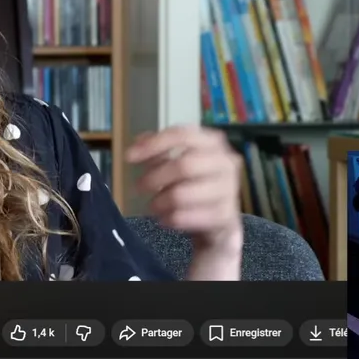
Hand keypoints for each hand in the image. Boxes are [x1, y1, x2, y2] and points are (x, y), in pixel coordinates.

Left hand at [126, 125, 242, 250]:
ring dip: (159, 201)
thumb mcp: (177, 164)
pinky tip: (165, 219)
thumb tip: (137, 143)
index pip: (183, 134)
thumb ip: (159, 151)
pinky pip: (186, 217)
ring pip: (182, 194)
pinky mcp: (225, 216)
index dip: (154, 144)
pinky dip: (169, 219)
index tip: (129, 157)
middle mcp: (226, 163)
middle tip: (138, 187)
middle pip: (184, 165)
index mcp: (214, 143)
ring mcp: (229, 189)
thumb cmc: (197, 186)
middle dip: (154, 177)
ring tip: (153, 206)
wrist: (221, 223)